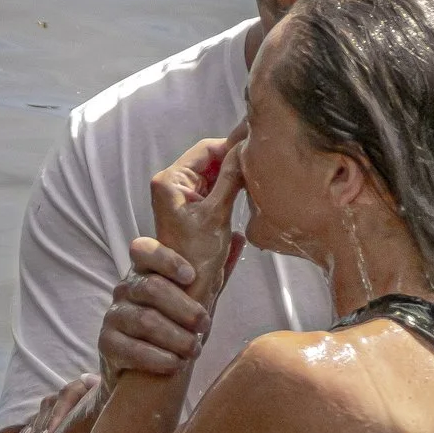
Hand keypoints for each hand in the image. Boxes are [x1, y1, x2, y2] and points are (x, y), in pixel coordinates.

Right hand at [99, 237, 211, 384]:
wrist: (143, 370)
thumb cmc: (173, 325)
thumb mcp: (194, 298)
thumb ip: (213, 272)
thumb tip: (238, 237)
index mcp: (144, 271)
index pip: (144, 250)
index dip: (167, 259)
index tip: (191, 276)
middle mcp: (125, 289)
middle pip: (152, 288)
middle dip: (185, 309)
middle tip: (205, 325)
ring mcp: (113, 316)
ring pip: (145, 320)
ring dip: (176, 337)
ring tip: (193, 350)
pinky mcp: (107, 344)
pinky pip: (131, 349)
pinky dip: (158, 358)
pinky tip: (175, 364)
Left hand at [145, 130, 244, 295]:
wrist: (188, 289)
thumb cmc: (197, 256)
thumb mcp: (216, 214)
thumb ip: (230, 178)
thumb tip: (244, 148)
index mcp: (170, 181)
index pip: (205, 150)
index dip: (231, 145)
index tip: (257, 143)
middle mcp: (172, 183)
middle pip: (208, 160)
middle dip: (234, 159)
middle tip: (263, 157)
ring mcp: (181, 196)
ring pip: (213, 173)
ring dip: (234, 173)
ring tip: (260, 172)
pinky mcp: (192, 208)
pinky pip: (213, 188)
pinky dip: (230, 186)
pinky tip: (248, 187)